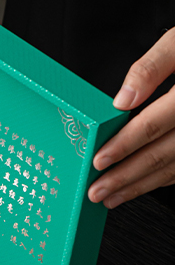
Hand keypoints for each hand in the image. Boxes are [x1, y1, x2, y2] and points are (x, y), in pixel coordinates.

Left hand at [89, 28, 174, 207]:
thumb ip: (151, 68)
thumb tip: (123, 98)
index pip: (153, 125)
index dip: (124, 145)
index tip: (100, 160)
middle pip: (161, 154)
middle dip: (126, 177)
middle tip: (97, 191)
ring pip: (174, 168)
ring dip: (142, 186)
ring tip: (113, 196)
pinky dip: (163, 179)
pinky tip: (143, 185)